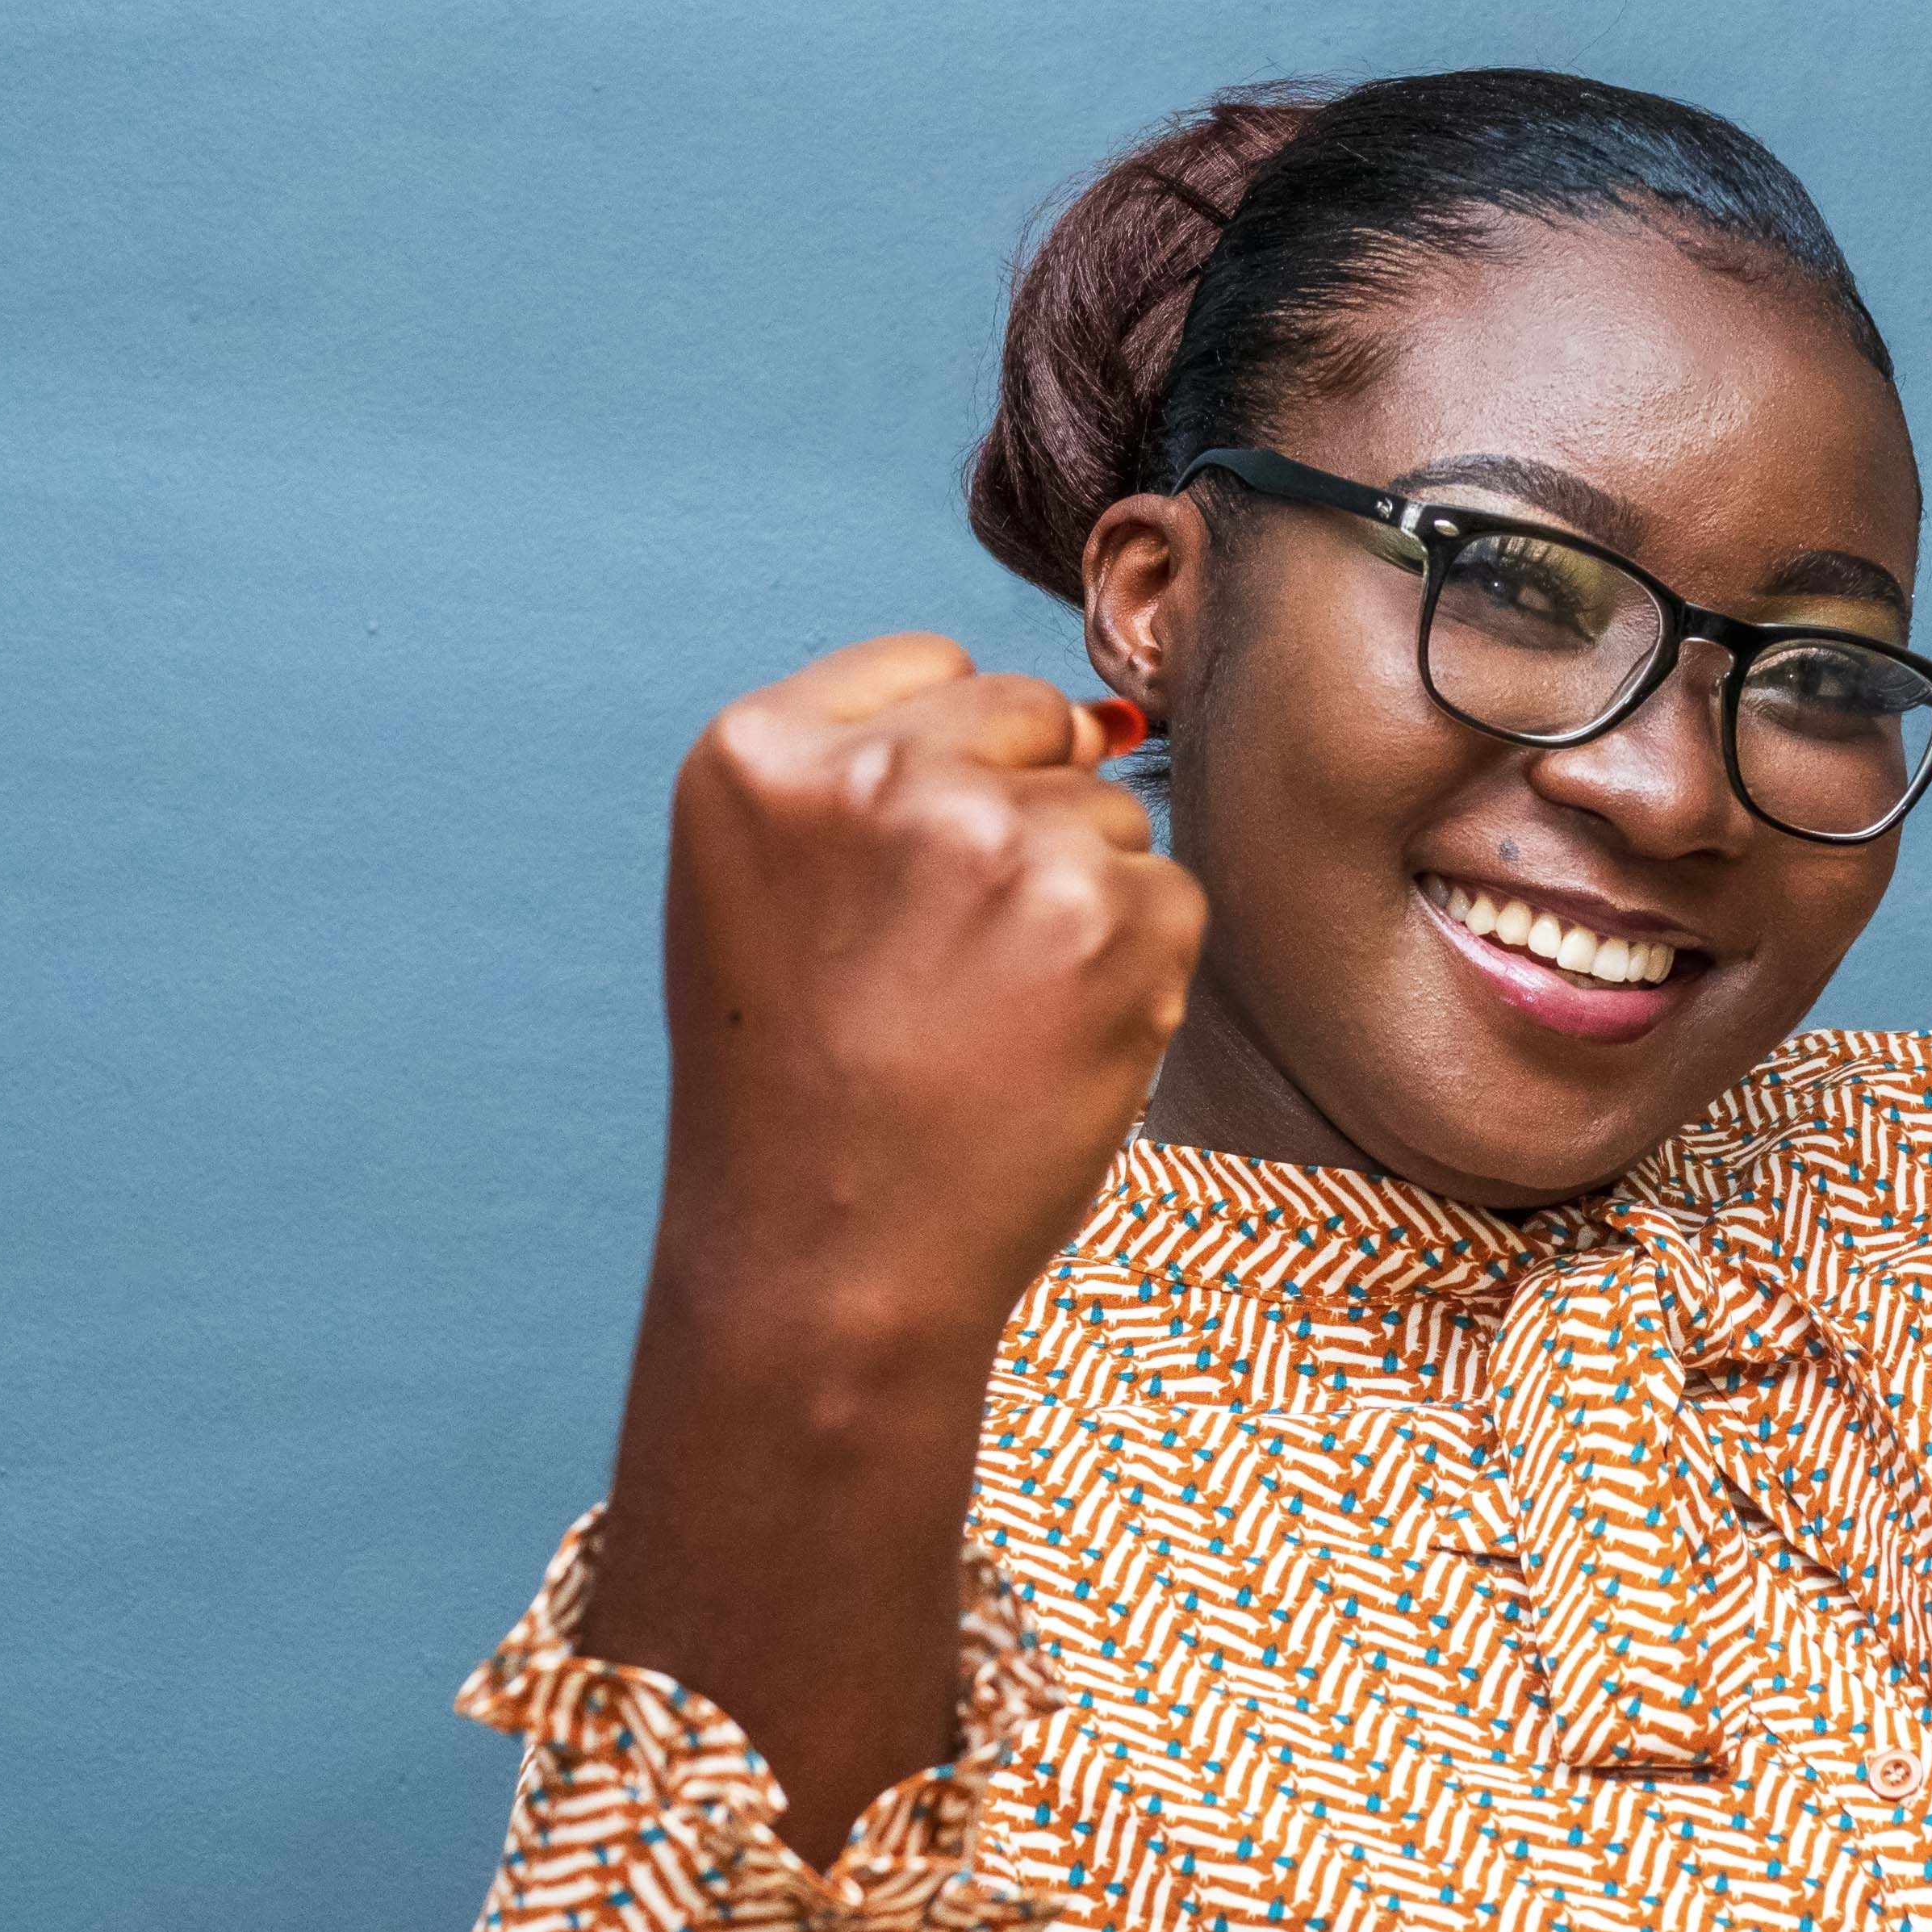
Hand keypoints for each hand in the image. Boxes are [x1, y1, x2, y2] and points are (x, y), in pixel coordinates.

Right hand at [579, 634, 1196, 1856]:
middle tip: (946, 968)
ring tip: (987, 1019)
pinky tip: (1050, 1046)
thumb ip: (886, 772)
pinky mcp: (1111, 917)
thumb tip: (1110, 717)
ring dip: (1081, 906)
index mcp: (759, 753)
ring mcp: (1001, 839)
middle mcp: (880, 773)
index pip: (928, 670)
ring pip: (1110, 815)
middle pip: (1033, 719)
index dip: (942, 775)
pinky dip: (1140, 972)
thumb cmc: (803, 1088)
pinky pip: (1172, 898)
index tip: (899, 886)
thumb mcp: (770, 893)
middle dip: (1019, 824)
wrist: (831, 1261)